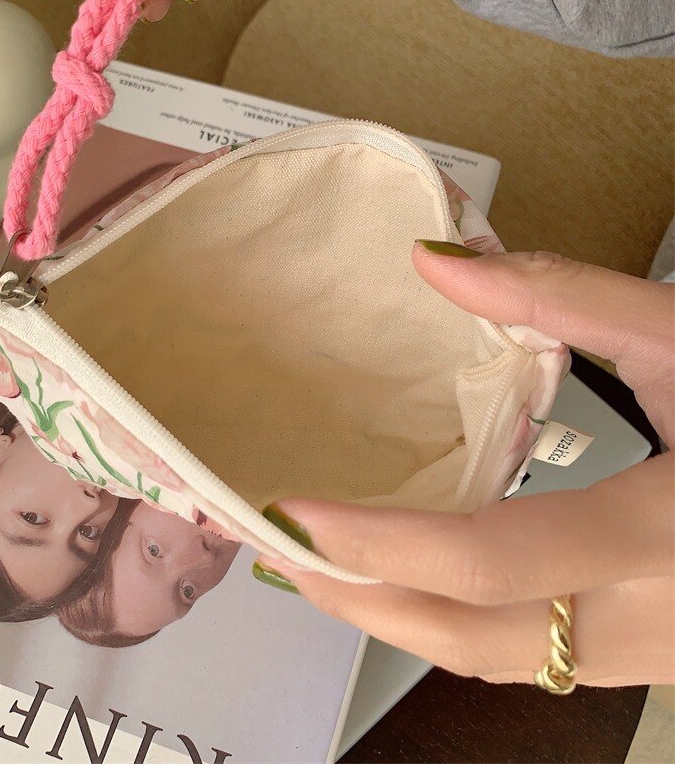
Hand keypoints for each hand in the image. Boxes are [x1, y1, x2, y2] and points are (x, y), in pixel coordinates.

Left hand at [255, 245, 674, 686]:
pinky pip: (528, 655)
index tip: (293, 514)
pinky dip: (453, 622)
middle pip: (471, 638)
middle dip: (365, 603)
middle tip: (283, 554)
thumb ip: (562, 297)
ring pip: (493, 660)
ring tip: (327, 568)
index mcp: (663, 537)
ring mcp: (653, 653)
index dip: (382, 544)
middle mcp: (653, 621)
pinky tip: (412, 580)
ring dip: (399, 621)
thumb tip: (437, 259)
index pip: (490, 562)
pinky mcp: (648, 651)